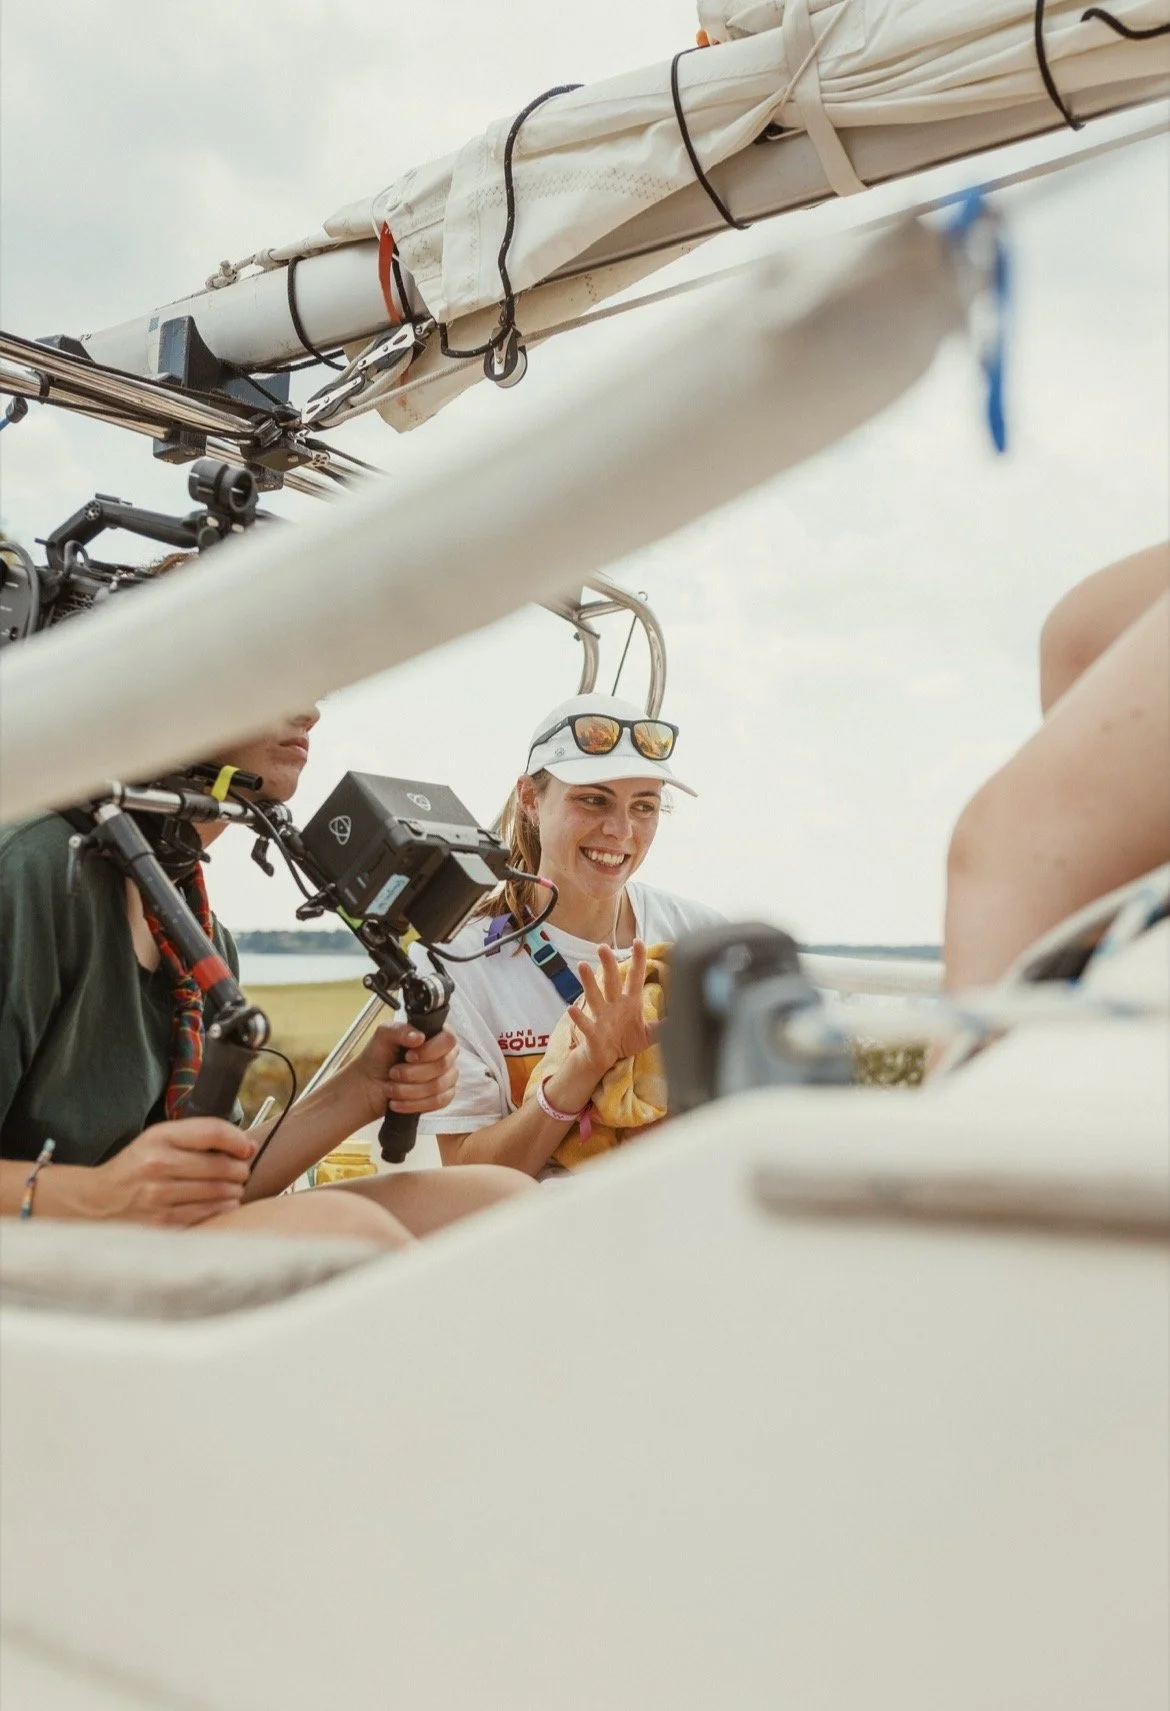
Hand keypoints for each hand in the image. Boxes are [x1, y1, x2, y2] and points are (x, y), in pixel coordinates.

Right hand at [91, 1119, 255, 1226]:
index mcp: (158, 1138)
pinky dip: (223, 1208)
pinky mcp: (162, 1223)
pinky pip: (209, 1213)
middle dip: (240, 1169)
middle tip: (240, 1172)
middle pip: (223, 1165)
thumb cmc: (136, 1168)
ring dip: (235, 1190)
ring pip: (220, 1191)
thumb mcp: (157, 1140)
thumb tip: (246, 1146)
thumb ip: (197, 1137)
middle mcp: (158, 1165)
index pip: (213, 1131)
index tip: (247, 1148)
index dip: (238, 1140)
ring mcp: (159, 1196)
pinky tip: (221, 1203)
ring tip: (232, 1188)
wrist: (96, 1203)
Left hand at [350, 1022, 459, 1122]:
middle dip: (413, 1073)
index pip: (448, 1039)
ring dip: (409, 1090)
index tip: (408, 1056)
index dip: (429, 1050)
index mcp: (436, 1035)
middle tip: (393, 1073)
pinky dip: (413, 1104)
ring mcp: (447, 1077)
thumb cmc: (379, 1057)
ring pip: (438, 1086)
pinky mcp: (443, 1097)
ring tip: (390, 1088)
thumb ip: (400, 1030)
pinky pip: (437, 1102)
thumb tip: (419, 1037)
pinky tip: (397, 1102)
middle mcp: (446, 1054)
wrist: (369, 1084)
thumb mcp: (383, 1036)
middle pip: (443, 1065)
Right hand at [568, 941, 656, 1079]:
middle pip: (611, 980)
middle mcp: (614, 1004)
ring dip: (589, 981)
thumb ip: (665, 1025)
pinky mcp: (593, 1032)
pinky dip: (579, 1017)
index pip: (634, 977)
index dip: (637, 960)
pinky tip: (572, 1008)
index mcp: (629, 1002)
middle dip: (608, 964)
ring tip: (582, 965)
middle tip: (603, 947)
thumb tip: (685, 1017)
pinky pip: (585, 1023)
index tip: (638, 941)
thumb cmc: (626, 1040)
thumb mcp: (650, 1033)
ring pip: (594, 996)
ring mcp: (602, 1016)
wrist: (607, 1058)